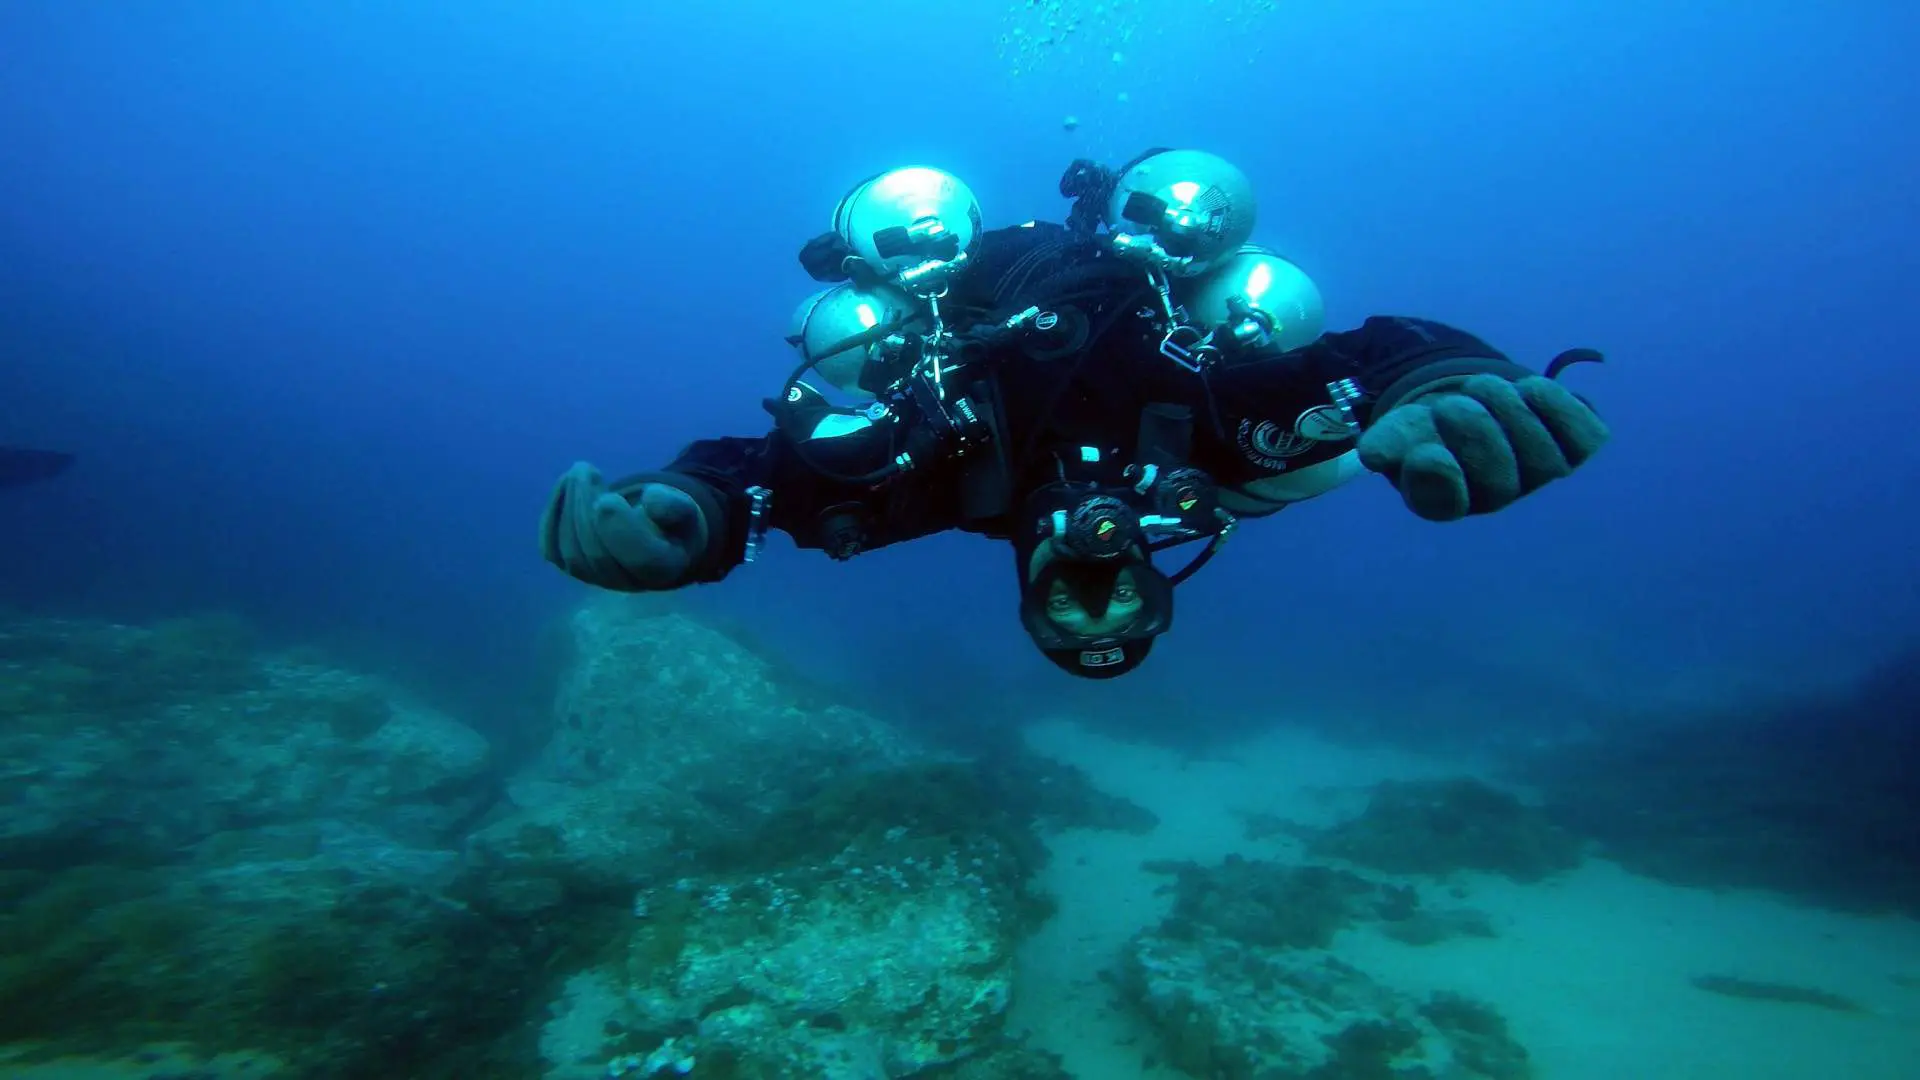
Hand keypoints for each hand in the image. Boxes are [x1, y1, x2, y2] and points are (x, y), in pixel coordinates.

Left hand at [539, 463, 708, 589]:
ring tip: (580, 471)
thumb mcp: (685, 510)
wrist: (654, 539)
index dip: (620, 530)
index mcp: (662, 568)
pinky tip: (565, 483)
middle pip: (597, 554)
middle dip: (585, 509)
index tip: (608, 498)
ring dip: (569, 506)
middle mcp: (627, 582)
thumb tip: (650, 498)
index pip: (639, 558)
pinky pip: (551, 548)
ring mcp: (595, 578)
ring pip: (570, 553)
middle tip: (585, 469)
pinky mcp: (570, 567)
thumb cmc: (671, 522)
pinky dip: (552, 515)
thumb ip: (674, 506)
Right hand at [1357, 374, 1608, 520]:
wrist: (1475, 399)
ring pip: (1544, 460)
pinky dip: (1558, 409)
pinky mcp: (1576, 448)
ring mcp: (1540, 474)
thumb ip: (1389, 442)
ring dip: (1510, 412)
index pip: (1447, 503)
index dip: (1440, 479)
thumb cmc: (1431, 426)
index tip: (1426, 450)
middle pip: (1500, 480)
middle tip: (1454, 403)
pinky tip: (1531, 389)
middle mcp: (1497, 496)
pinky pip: (1583, 438)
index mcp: (1446, 500)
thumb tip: (1374, 455)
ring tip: (1485, 388)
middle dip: (1473, 430)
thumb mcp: (1400, 430)